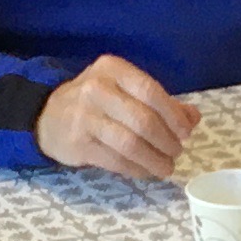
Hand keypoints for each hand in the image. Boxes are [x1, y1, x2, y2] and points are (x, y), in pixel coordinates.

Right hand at [35, 54, 204, 180]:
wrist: (48, 116)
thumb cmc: (96, 102)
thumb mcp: (125, 90)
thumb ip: (160, 102)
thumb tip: (193, 118)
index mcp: (113, 69)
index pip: (150, 90)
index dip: (173, 115)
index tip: (186, 133)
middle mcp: (97, 88)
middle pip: (143, 120)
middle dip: (166, 141)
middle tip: (177, 153)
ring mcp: (85, 116)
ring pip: (129, 144)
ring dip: (153, 159)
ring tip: (166, 167)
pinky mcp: (78, 143)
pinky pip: (115, 160)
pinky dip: (136, 169)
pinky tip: (145, 171)